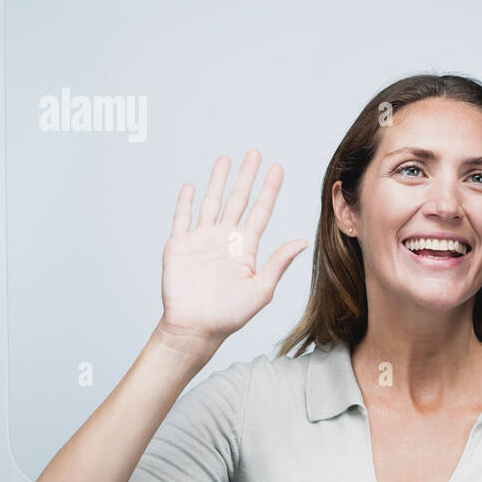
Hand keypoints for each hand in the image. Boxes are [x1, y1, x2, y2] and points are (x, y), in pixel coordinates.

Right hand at [156, 150, 308, 346]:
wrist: (196, 328)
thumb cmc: (230, 315)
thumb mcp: (261, 289)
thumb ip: (279, 263)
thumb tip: (302, 241)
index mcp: (246, 246)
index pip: (260, 210)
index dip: (269, 189)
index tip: (277, 168)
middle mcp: (225, 238)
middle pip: (238, 199)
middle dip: (246, 176)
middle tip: (254, 153)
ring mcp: (202, 240)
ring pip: (211, 202)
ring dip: (217, 180)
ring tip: (224, 159)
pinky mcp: (179, 245)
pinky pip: (182, 217)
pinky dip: (186, 201)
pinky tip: (191, 186)